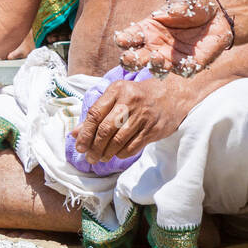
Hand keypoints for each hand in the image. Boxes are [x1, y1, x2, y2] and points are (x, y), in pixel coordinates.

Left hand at [70, 76, 196, 163]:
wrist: (173, 95)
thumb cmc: (139, 96)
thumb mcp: (118, 97)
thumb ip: (97, 113)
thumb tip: (74, 134)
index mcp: (118, 90)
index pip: (95, 114)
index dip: (85, 133)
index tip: (79, 147)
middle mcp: (131, 101)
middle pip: (105, 129)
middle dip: (94, 147)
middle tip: (89, 158)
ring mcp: (144, 115)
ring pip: (118, 140)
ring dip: (106, 153)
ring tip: (101, 158)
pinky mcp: (154, 129)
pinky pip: (132, 146)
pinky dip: (121, 153)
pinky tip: (117, 154)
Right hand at [113, 0, 233, 77]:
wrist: (217, 15)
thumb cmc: (194, 3)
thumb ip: (180, 0)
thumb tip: (173, 11)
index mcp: (147, 29)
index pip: (129, 37)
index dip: (123, 39)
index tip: (121, 38)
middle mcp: (154, 46)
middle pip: (134, 58)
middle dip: (129, 60)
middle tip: (129, 57)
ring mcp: (170, 58)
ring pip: (156, 68)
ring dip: (154, 66)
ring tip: (156, 57)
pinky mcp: (188, 64)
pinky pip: (184, 71)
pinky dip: (184, 69)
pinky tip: (187, 63)